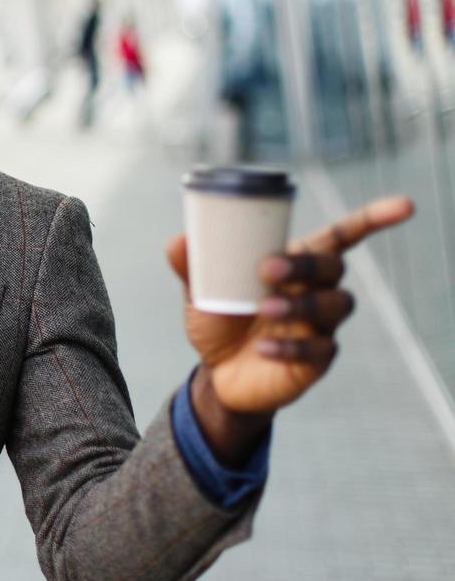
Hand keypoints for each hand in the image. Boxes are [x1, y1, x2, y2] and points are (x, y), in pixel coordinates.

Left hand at [167, 195, 413, 416]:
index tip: (403, 206)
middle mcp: (316, 290)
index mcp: (294, 264)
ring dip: (301, 304)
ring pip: (335, 305)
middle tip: (267, 269)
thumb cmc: (219, 321)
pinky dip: (291, 347)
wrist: (218, 374)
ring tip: (264, 310)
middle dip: (305, 264)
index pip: (341, 236)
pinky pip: (320, 350)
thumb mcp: (199, 293)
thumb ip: (191, 268)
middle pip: (333, 267)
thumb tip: (177, 241)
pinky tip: (264, 349)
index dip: (373, 219)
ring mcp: (321, 325)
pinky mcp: (318, 360)